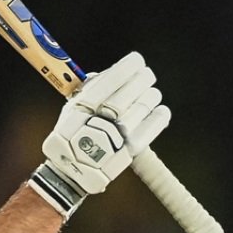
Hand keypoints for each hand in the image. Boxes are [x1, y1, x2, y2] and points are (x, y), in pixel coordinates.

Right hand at [28, 52, 171, 218]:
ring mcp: (113, 138)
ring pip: (139, 110)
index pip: (108, 82)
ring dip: (150, 97)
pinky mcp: (126, 153)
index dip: (126, 69)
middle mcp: (97, 121)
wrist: (70, 172)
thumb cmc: (70, 135)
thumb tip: (115, 72)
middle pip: (126, 95)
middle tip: (147, 75)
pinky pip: (147, 133)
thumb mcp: (71, 109)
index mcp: (81, 108)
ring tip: (153, 94)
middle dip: (141, 80)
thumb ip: (90, 90)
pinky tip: (162, 111)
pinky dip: (157, 120)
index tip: (137, 60)